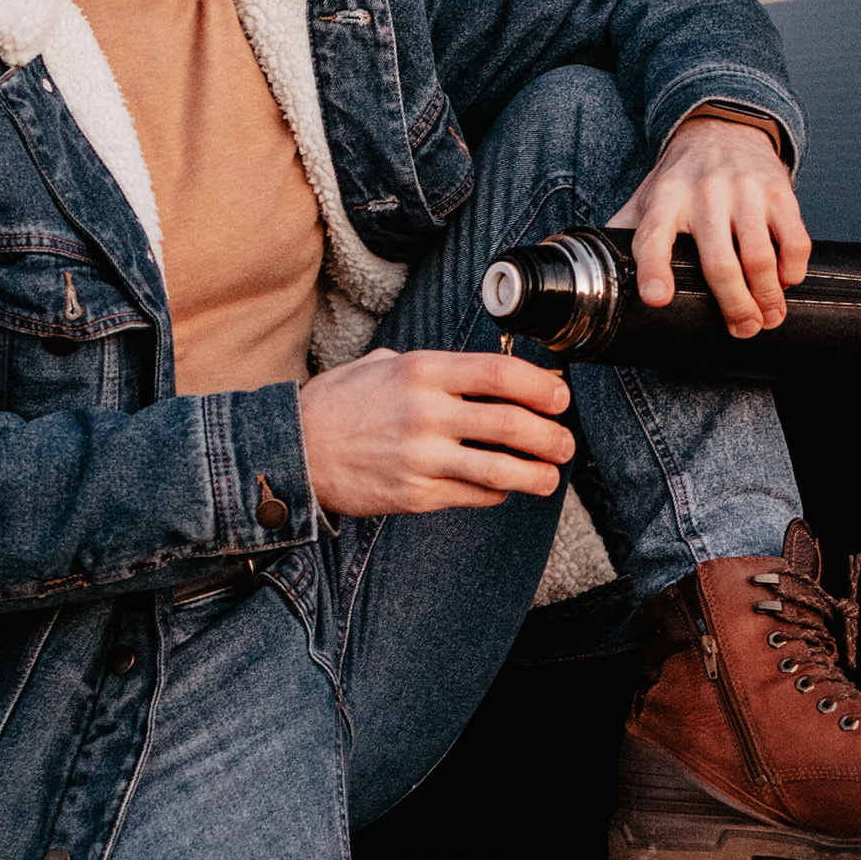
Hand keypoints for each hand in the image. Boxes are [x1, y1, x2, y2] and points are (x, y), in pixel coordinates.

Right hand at [299, 347, 574, 517]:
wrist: (295, 450)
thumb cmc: (342, 403)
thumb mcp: (385, 364)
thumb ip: (435, 367)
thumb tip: (491, 374)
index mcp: (422, 370)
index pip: (500, 373)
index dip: (541, 386)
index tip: (559, 396)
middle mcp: (425, 412)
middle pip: (511, 423)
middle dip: (551, 435)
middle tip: (565, 442)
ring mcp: (421, 457)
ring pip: (499, 469)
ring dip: (537, 474)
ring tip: (551, 476)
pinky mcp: (415, 495)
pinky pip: (473, 495)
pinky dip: (496, 492)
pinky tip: (503, 487)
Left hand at [610, 114, 811, 336]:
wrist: (723, 128)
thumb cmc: (680, 178)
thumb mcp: (645, 198)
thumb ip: (622, 235)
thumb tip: (590, 278)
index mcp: (664, 199)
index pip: (653, 236)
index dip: (653, 269)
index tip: (657, 299)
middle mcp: (704, 193)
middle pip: (718, 262)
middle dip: (734, 305)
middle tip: (743, 330)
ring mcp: (744, 191)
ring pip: (759, 256)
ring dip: (768, 296)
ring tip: (769, 317)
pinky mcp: (778, 191)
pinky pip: (794, 238)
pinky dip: (793, 268)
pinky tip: (787, 281)